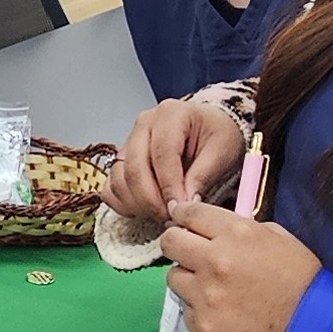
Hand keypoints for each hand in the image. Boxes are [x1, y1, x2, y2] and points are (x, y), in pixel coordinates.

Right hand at [109, 97, 246, 224]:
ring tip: (161, 213)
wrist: (210, 127)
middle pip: (134, 168)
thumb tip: (184, 204)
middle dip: (152, 200)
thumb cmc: (217, 134)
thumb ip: (202, 176)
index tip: (179, 209)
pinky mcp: (122, 160)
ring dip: (137, 204)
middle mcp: (144, 124)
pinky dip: (123, 203)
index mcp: (170, 114)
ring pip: (119, 179)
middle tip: (171, 216)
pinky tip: (144, 209)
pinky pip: (111, 186)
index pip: (162, 155)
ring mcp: (129, 141)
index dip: (169, 187)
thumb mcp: (222, 151)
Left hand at [158, 201, 324, 331]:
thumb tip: (214, 228)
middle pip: (170, 242)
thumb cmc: (302, 282)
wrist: (314, 330)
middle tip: (189, 252)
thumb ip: (242, 229)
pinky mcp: (203, 325)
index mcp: (236, 233)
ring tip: (212, 288)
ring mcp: (206, 295)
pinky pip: (186, 311)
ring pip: (174, 277)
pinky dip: (198, 310)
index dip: (182, 215)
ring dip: (188, 279)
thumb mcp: (279, 238)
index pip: (189, 213)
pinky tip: (221, 312)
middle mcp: (215, 261)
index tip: (180, 220)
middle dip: (178, 244)